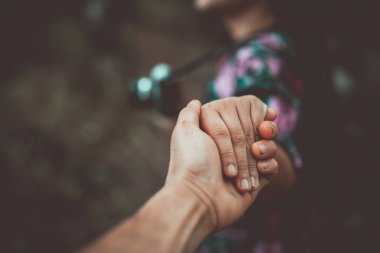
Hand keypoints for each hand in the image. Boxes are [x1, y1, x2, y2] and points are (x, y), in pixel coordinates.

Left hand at [165, 100, 273, 231]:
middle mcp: (229, 149)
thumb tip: (196, 101)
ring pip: (267, 147)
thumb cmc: (193, 162)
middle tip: (255, 143)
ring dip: (265, 149)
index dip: (254, 118)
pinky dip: (268, 165)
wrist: (200, 198)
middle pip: (256, 132)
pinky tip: (259, 170)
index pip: (242, 119)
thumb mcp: (185, 131)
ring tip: (256, 154)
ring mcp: (243, 165)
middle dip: (258, 136)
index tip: (263, 117)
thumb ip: (190, 113)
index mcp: (216, 135)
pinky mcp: (254, 181)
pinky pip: (271, 167)